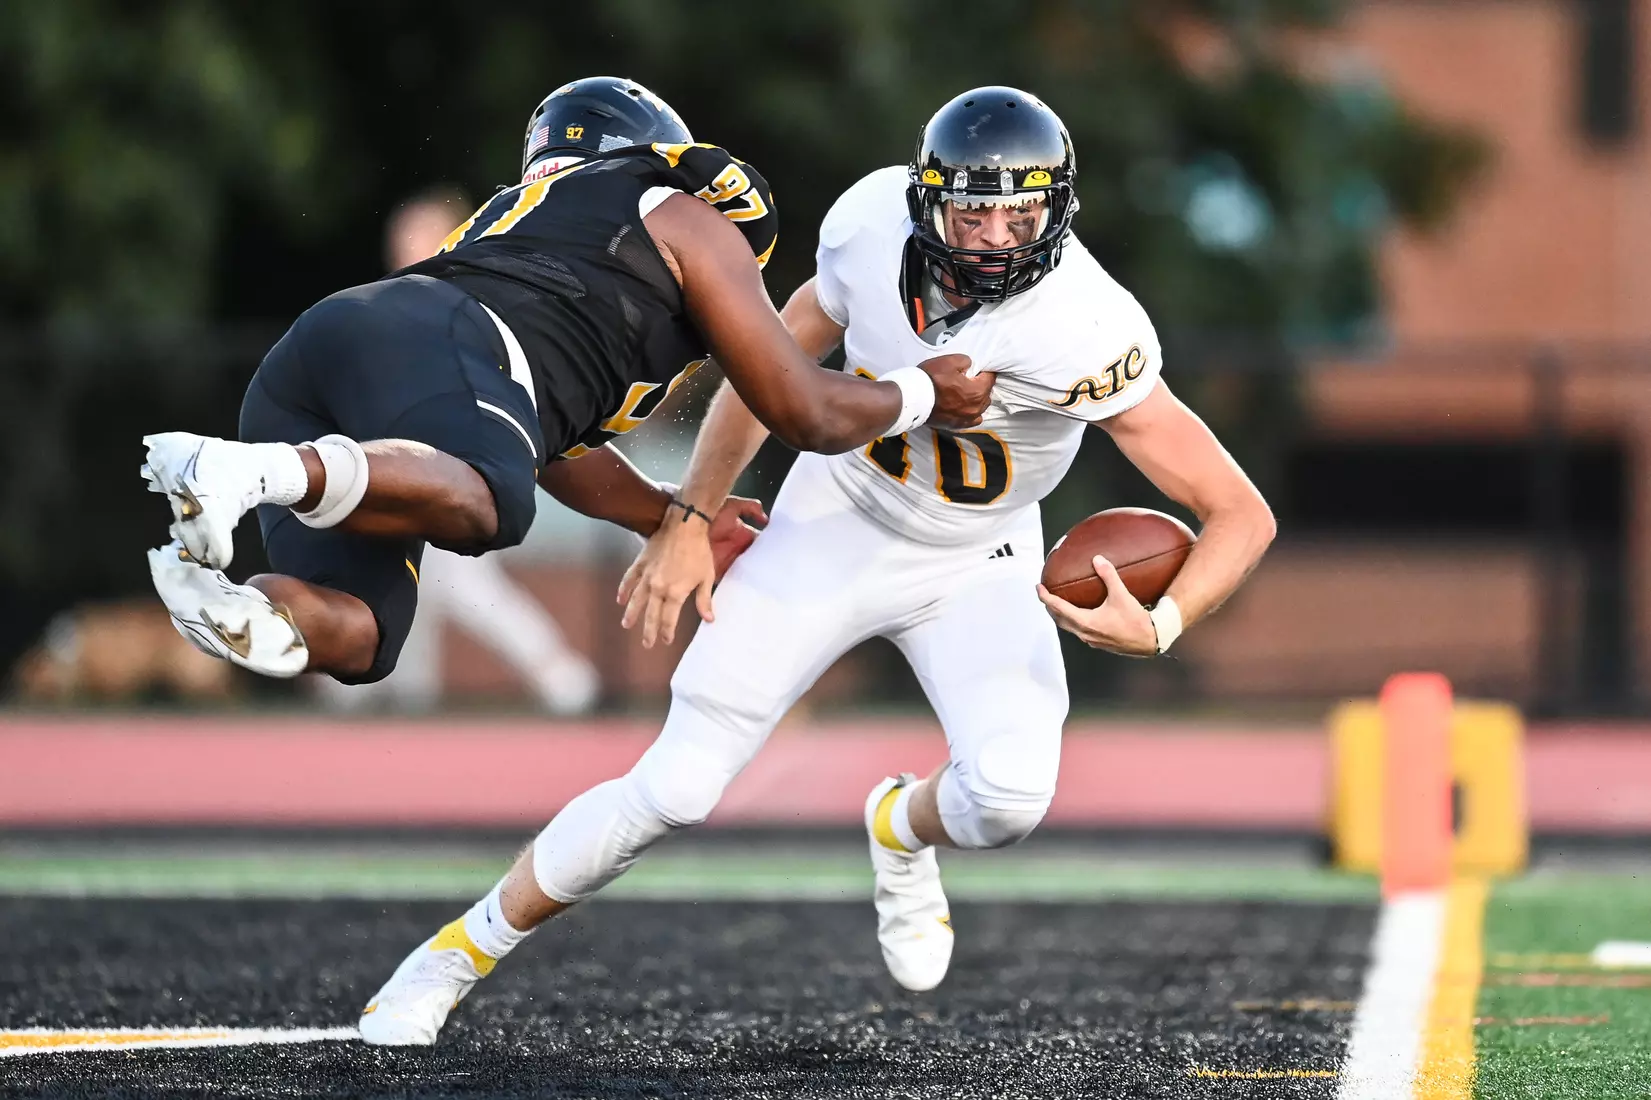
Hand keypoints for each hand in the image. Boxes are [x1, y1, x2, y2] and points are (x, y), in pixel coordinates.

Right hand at [618, 495, 766, 648]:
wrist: (685, 525)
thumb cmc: (699, 551)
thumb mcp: (707, 577)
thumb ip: (704, 600)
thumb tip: (709, 619)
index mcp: (675, 593)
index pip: (668, 619)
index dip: (667, 632)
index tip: (666, 640)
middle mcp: (658, 588)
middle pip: (650, 614)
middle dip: (648, 631)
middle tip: (647, 644)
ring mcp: (647, 576)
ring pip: (636, 600)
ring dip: (631, 614)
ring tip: (626, 625)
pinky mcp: (640, 563)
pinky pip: (629, 580)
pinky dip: (624, 590)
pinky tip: (620, 600)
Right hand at [917, 353, 994, 428]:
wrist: (913, 399)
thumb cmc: (931, 379)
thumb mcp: (949, 361)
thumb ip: (965, 361)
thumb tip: (969, 365)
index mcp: (977, 391)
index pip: (989, 378)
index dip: (985, 371)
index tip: (979, 368)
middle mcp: (976, 407)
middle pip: (986, 394)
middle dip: (982, 386)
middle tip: (972, 379)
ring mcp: (966, 418)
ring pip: (981, 408)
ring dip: (978, 400)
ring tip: (968, 393)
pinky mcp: (956, 425)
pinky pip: (972, 421)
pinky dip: (971, 414)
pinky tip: (965, 408)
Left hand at [1036, 554, 1158, 656]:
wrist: (1150, 640)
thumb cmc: (1135, 621)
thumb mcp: (1121, 595)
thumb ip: (1109, 575)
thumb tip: (1098, 559)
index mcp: (1085, 622)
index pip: (1058, 608)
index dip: (1046, 597)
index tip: (1039, 588)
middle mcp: (1084, 633)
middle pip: (1059, 619)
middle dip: (1050, 606)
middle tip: (1045, 594)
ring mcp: (1090, 639)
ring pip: (1068, 627)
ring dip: (1060, 615)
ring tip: (1058, 603)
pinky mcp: (1098, 642)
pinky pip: (1079, 630)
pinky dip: (1072, 621)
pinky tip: (1079, 614)